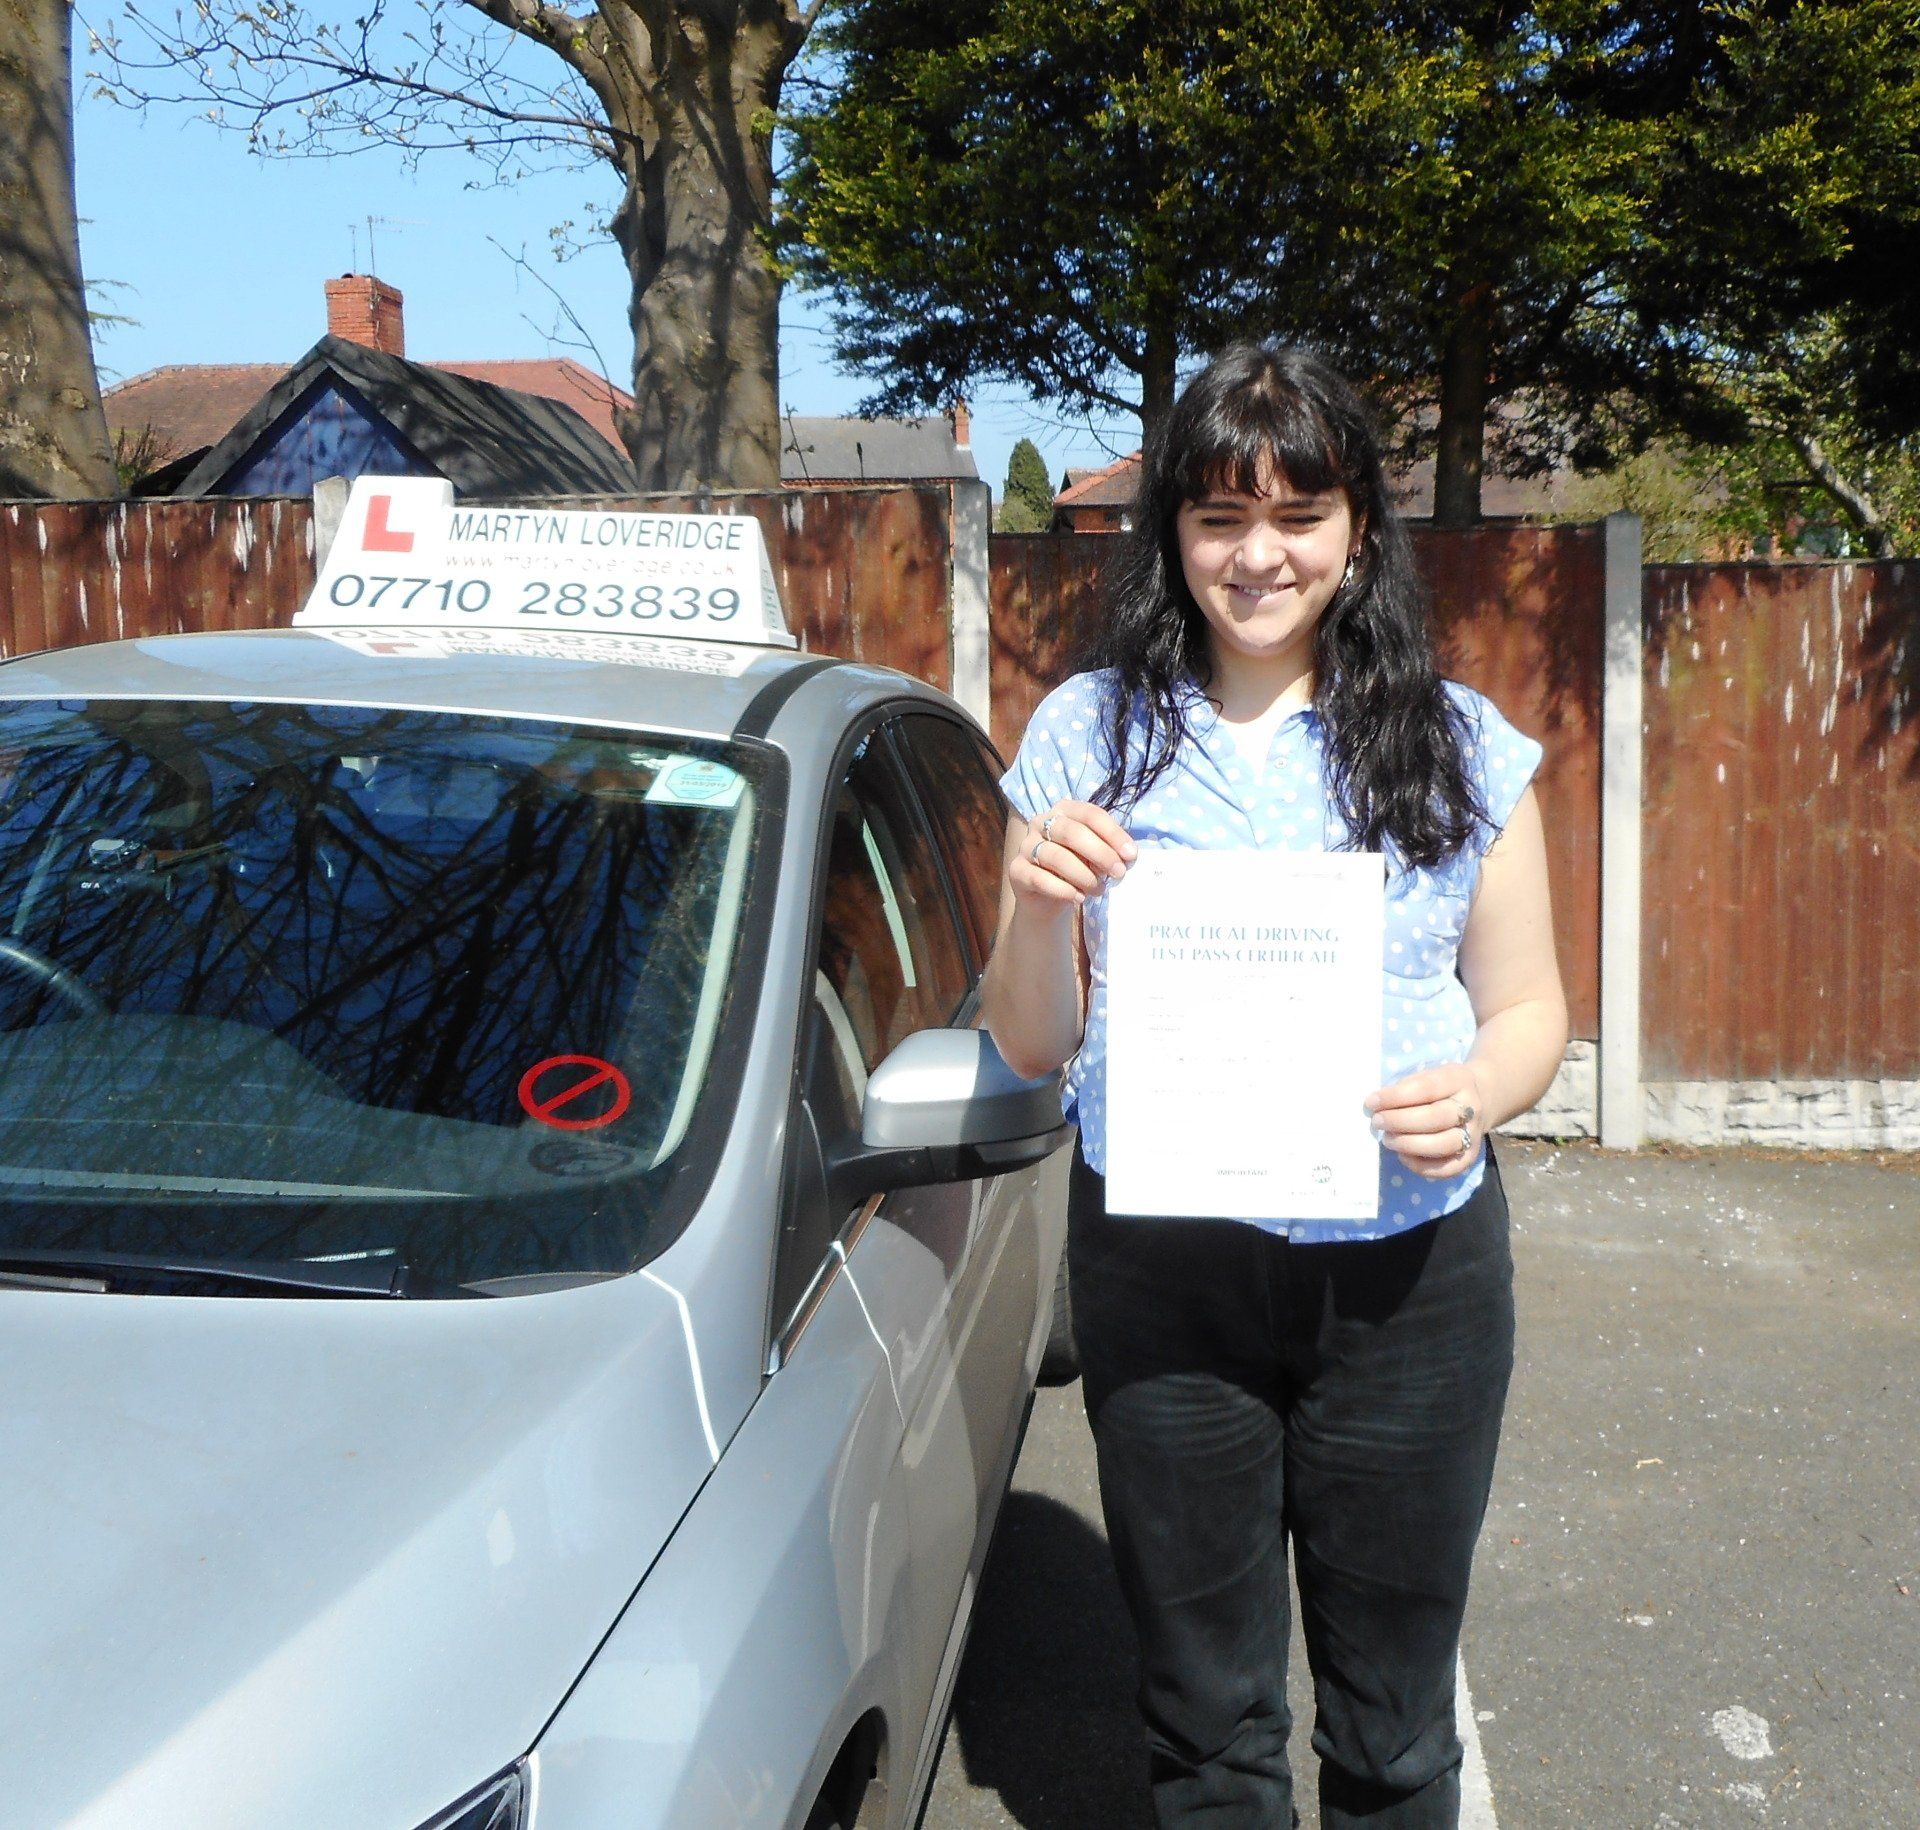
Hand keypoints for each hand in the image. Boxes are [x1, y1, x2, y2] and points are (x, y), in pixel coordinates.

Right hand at [1010, 799, 1136, 909]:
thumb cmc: (1077, 870)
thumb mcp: (1095, 856)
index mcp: (1064, 811)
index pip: (1090, 814)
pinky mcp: (1016, 870)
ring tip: (1098, 890)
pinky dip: (1063, 890)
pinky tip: (1078, 897)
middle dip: (1100, 853)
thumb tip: (1128, 856)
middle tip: (1118, 873)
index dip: (1112, 834)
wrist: (1049, 900)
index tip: (1131, 855)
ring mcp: (1026, 846)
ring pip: (1056, 856)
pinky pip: (1040, 878)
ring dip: (1083, 875)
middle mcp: (1040, 822)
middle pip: (1072, 832)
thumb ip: (1109, 851)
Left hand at [1363, 1063, 1487, 1180]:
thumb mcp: (1427, 1075)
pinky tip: (1403, 1156)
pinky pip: (1448, 1168)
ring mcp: (1473, 1134)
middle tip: (1377, 1122)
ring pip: (1443, 1144)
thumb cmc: (1440, 1088)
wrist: (1479, 1099)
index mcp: (1458, 1080)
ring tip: (1387, 1139)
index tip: (1371, 1102)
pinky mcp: (1470, 1157)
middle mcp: (1470, 1108)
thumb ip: (1405, 1088)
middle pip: (1435, 1118)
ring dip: (1409, 1144)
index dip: (1396, 1097)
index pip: (1426, 1088)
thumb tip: (1376, 1105)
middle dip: (1400, 1121)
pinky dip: (1422, 1166)